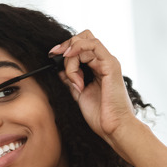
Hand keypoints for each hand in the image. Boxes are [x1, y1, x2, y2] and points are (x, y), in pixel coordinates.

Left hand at [49, 30, 137, 144]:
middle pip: (83, 39)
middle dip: (66, 46)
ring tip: (75, 81)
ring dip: (71, 60)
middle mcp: (104, 63)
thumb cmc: (101, 116)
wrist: (114, 128)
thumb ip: (72, 81)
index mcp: (98, 69)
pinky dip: (78, 48)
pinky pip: (93, 44)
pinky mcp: (111, 65)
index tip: (52, 55)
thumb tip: (60, 71)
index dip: (66, 47)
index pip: (82, 46)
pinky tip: (71, 59)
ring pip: (84, 43)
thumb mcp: (80, 95)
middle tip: (55, 57)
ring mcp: (108, 62)